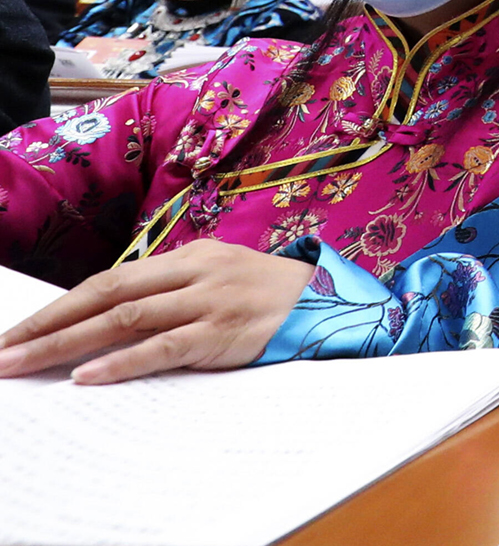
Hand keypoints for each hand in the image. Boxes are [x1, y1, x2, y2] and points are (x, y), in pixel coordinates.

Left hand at [0, 239, 314, 383]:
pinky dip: (122, 361)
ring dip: (68, 343)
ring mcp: (209, 301)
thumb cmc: (267, 296)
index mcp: (188, 257)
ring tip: (25, 364)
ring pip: (126, 318)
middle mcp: (194, 273)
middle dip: (48, 325)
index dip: (58, 306)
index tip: (17, 333)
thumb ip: (170, 293)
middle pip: (106, 294)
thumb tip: (107, 320)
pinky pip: (164, 347)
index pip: (109, 278)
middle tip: (3, 352)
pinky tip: (87, 375)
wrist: (332, 300)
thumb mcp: (217, 279)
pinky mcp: (224, 333)